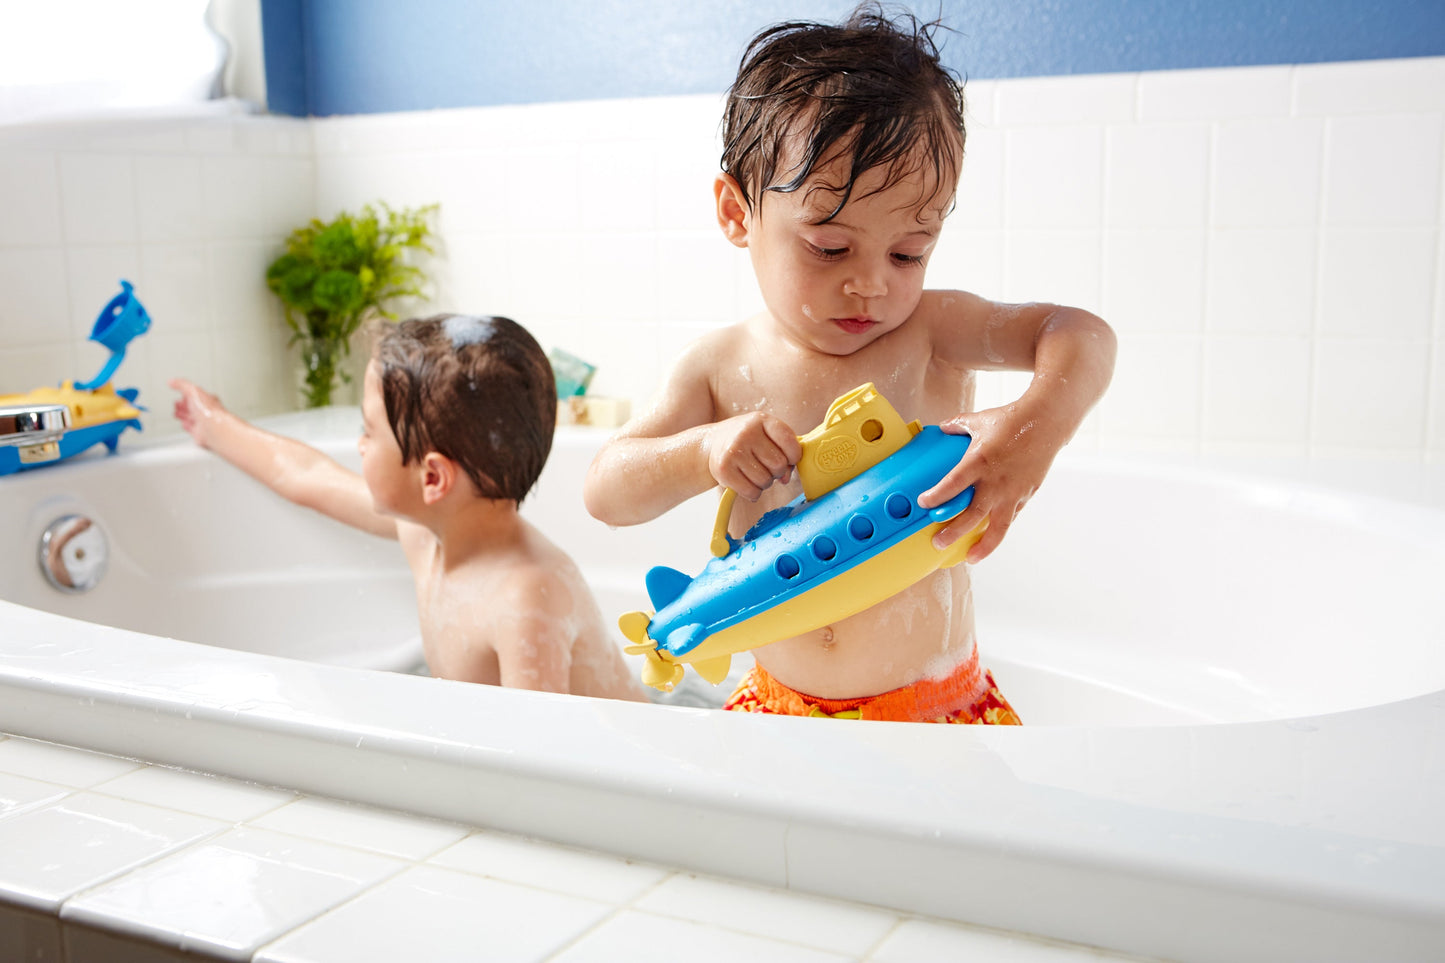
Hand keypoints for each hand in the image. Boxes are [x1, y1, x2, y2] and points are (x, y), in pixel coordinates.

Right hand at [169, 378, 225, 447]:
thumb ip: (182, 385)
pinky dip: (187, 426)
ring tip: (177, 414)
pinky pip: (192, 429)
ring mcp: (203, 422)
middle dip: (183, 405)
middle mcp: (205, 411)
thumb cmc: (208, 410)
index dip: (186, 395)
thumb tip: (171, 381)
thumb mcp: (193, 391)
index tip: (179, 394)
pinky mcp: (200, 433)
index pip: (195, 396)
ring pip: (191, 418)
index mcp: (206, 399)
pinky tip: (185, 425)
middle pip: (192, 407)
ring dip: (183, 415)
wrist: (214, 428)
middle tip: (176, 404)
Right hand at [705, 412, 801, 500]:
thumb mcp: (767, 437)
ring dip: (764, 483)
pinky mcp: (723, 469)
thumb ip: (785, 454)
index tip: (787, 459)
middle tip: (766, 467)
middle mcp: (747, 432)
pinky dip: (753, 493)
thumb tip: (786, 478)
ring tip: (754, 474)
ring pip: (765, 481)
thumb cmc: (748, 442)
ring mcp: (733, 450)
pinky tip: (746, 483)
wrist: (714, 443)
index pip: (789, 441)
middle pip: (779, 464)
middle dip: (777, 471)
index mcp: (762, 420)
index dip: (793, 456)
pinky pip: (751, 491)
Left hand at [916, 404, 1060, 563]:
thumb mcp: (979, 420)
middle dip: (953, 532)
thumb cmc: (1011, 420)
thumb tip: (942, 428)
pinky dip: (999, 528)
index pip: (952, 485)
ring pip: (998, 526)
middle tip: (938, 542)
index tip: (924, 505)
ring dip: (984, 545)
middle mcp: (995, 481)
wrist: (1046, 423)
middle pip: (972, 514)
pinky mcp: (1025, 495)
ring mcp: (1012, 491)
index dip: (936, 497)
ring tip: (971, 558)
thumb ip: (957, 426)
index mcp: (979, 461)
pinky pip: (1010, 517)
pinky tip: (989, 537)